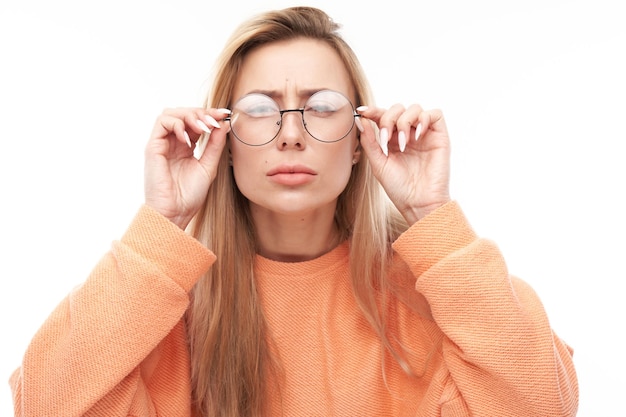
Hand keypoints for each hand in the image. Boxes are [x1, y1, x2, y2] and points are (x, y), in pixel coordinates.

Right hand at [144, 107, 228, 228]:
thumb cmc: (189, 196)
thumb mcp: (208, 166)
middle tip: (215, 120)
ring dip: (189, 116)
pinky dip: (177, 124)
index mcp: (185, 147)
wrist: (175, 213)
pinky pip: (162, 122)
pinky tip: (188, 139)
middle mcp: (172, 143)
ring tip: (203, 128)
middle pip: (183, 113)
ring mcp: (162, 143)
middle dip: (201, 113)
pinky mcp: (153, 147)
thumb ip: (215, 145)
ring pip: (171, 113)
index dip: (209, 115)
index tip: (225, 115)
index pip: (196, 122)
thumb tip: (224, 123)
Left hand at [357, 104, 450, 223]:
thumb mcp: (379, 164)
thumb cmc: (399, 189)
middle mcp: (408, 134)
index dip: (373, 111)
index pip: (383, 116)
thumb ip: (370, 142)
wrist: (419, 203)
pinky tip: (417, 136)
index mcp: (392, 140)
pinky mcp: (439, 136)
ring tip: (403, 144)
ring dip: (404, 121)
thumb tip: (361, 121)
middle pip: (398, 108)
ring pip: (415, 108)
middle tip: (386, 139)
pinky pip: (435, 114)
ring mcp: (424, 134)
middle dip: (388, 118)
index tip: (362, 112)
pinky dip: (424, 119)